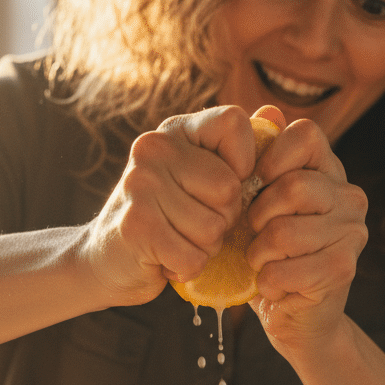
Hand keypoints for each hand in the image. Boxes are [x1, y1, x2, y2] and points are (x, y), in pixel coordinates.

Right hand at [81, 106, 259, 306]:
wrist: (108, 258)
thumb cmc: (169, 216)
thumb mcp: (201, 176)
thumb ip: (238, 149)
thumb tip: (276, 116)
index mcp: (177, 129)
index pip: (234, 122)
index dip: (244, 162)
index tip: (224, 186)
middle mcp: (154, 147)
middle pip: (229, 189)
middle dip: (224, 219)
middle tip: (194, 223)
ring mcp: (140, 184)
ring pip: (213, 228)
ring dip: (205, 247)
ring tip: (178, 240)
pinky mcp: (135, 225)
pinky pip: (193, 256)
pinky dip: (187, 268)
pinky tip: (166, 259)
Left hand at [245, 118, 368, 353]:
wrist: (295, 316)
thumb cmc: (270, 255)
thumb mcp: (258, 205)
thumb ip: (259, 163)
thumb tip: (267, 111)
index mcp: (328, 171)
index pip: (306, 135)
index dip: (271, 156)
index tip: (253, 182)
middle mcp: (349, 196)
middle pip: (293, 186)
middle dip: (257, 216)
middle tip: (251, 235)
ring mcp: (352, 232)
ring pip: (285, 232)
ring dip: (258, 254)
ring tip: (260, 263)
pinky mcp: (344, 268)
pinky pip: (286, 270)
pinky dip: (267, 283)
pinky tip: (274, 286)